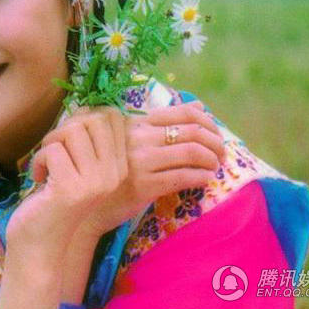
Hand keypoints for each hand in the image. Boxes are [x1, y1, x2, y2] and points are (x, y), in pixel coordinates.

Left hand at [5, 105, 127, 258]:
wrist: (41, 245)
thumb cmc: (56, 200)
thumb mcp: (81, 167)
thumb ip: (88, 140)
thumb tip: (86, 106)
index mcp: (120, 167)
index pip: (111, 116)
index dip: (83, 118)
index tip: (69, 143)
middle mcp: (114, 174)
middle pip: (92, 118)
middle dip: (63, 128)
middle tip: (54, 152)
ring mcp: (95, 183)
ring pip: (71, 131)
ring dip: (48, 144)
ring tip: (47, 167)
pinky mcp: (71, 190)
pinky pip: (52, 150)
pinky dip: (38, 161)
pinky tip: (40, 180)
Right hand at [75, 101, 225, 238]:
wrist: (87, 202)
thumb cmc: (110, 168)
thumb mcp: (131, 138)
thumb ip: (162, 121)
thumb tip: (198, 106)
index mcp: (136, 122)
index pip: (183, 112)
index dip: (208, 121)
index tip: (215, 134)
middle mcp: (139, 137)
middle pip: (192, 131)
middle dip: (215, 142)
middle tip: (221, 154)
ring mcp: (141, 161)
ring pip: (192, 152)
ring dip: (211, 160)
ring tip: (214, 167)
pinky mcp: (144, 185)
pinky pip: (183, 177)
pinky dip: (201, 177)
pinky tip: (205, 180)